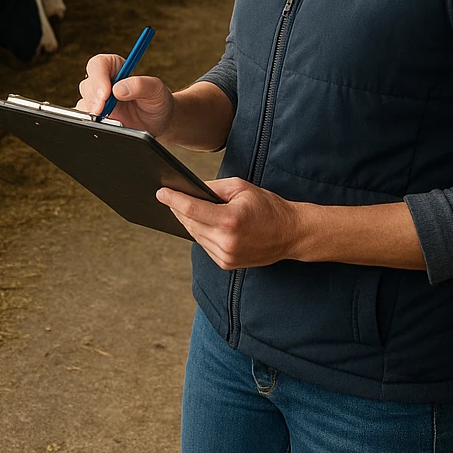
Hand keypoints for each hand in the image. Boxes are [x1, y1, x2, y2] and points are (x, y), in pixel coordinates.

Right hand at [75, 53, 174, 136]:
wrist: (159, 123)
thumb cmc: (157, 101)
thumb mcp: (156, 90)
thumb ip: (141, 85)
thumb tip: (118, 89)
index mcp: (115, 67)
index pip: (98, 65)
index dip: (99, 78)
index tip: (106, 93)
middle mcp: (103, 81)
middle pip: (88, 85)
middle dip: (94, 99)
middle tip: (102, 111)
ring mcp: (97, 99)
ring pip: (85, 102)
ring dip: (94, 112)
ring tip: (111, 121)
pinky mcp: (96, 116)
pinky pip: (86, 119)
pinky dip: (94, 124)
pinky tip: (108, 126)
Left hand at [156, 178, 301, 268]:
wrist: (291, 234)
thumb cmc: (268, 207)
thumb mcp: (240, 188)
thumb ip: (212, 188)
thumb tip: (191, 189)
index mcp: (230, 220)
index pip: (192, 209)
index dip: (174, 199)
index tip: (161, 192)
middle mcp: (226, 242)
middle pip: (190, 223)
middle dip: (178, 208)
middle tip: (168, 196)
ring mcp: (226, 256)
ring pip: (195, 235)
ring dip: (187, 222)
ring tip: (181, 207)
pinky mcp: (227, 264)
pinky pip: (204, 245)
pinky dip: (200, 233)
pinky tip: (199, 223)